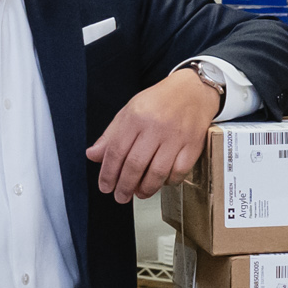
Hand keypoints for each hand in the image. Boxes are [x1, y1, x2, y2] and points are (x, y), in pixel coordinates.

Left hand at [86, 69, 222, 201]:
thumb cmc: (159, 101)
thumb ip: (111, 135)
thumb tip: (93, 155)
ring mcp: (176, 137)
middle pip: (135, 165)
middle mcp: (156, 127)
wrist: (192, 91)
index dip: (108, 173)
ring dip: (145, 189)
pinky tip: (161, 182)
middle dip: (125, 186)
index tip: (106, 186)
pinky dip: (168, 182)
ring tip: (139, 193)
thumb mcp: (130, 111)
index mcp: (136, 117)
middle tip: (121, 196)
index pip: (116, 151)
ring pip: (157, 172)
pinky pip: (178, 172)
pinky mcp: (193, 145)